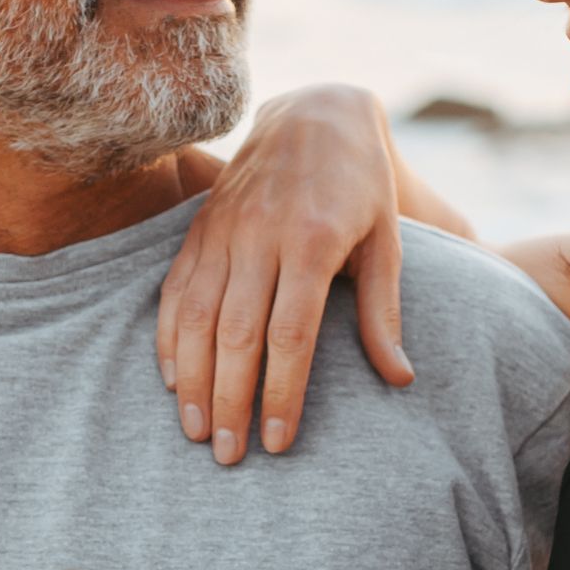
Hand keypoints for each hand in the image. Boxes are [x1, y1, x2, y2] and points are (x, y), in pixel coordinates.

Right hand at [159, 84, 411, 465]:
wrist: (314, 113)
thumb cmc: (361, 186)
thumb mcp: (386, 241)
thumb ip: (383, 311)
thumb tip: (400, 379)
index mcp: (310, 241)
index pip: (290, 334)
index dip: (281, 392)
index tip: (278, 442)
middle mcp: (258, 236)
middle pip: (237, 334)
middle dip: (231, 400)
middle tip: (229, 456)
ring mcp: (223, 230)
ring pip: (198, 316)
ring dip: (194, 380)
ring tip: (198, 431)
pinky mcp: (199, 228)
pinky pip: (175, 290)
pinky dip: (169, 338)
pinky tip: (173, 381)